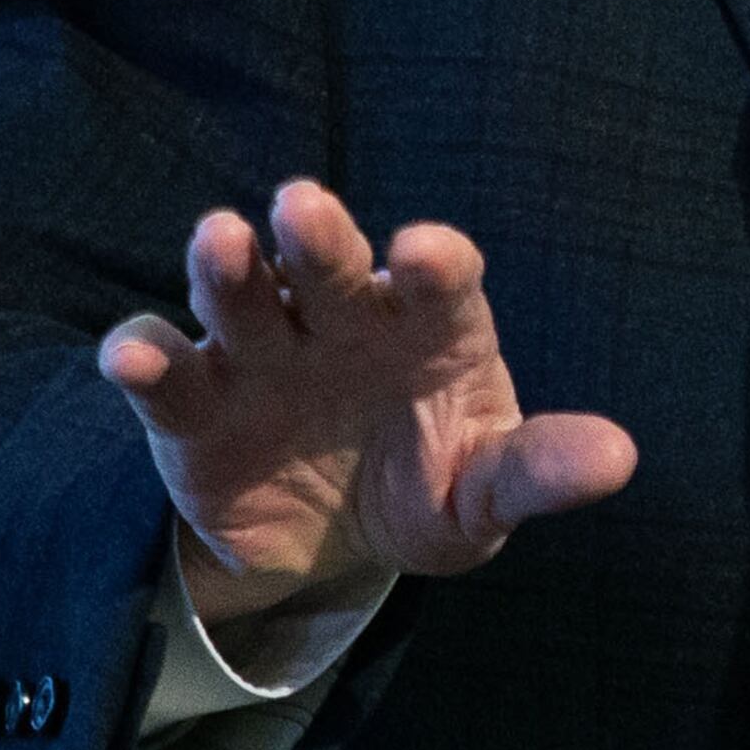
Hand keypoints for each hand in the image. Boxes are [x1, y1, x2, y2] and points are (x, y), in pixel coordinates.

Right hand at [98, 179, 637, 628]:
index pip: (438, 280)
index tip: (428, 251)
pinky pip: (164, 370)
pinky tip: (131, 357)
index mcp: (428, 325)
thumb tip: (618, 458)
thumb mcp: (482, 494)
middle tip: (303, 204)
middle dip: (318, 235)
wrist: (327, 545)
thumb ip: (537, 470)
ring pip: (241, 293)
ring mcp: (262, 350)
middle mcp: (341, 318)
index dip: (433, 263)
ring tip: (217, 240)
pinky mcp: (192, 401)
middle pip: (329, 263)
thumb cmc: (426, 487)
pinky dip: (142, 356)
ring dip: (226, 267)